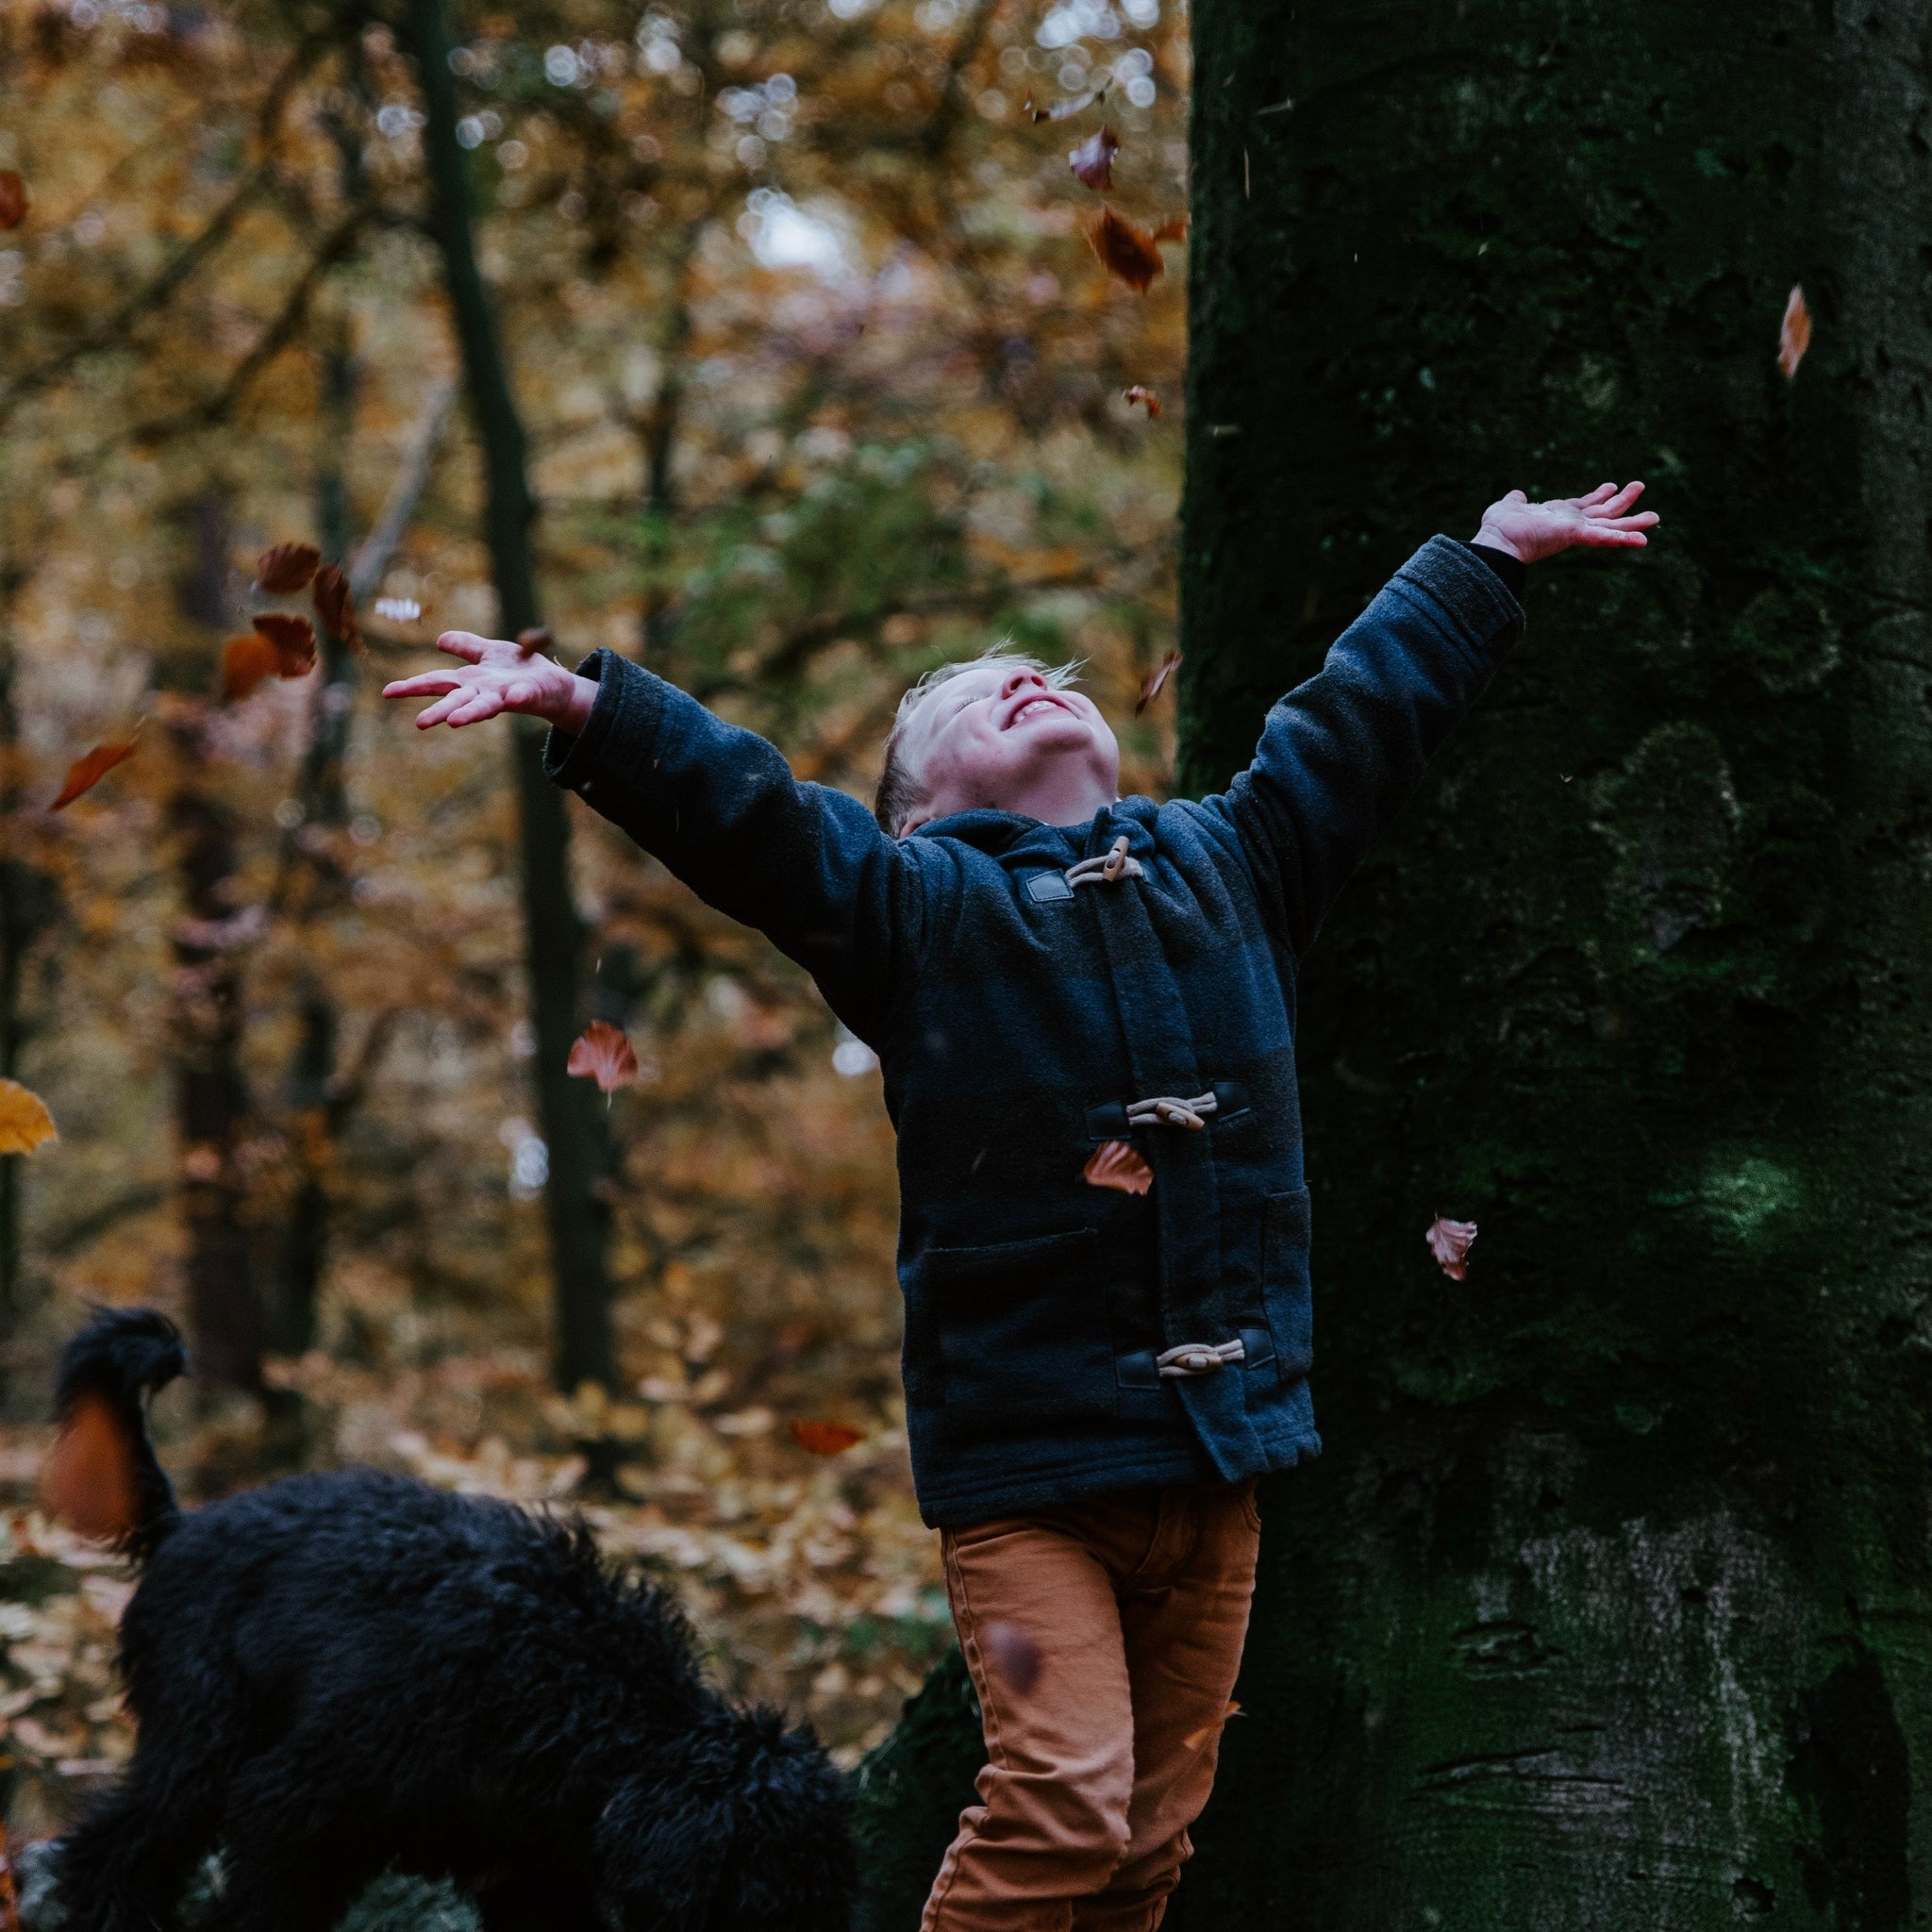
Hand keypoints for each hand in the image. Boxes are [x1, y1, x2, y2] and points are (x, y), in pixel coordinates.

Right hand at [381, 631, 597, 733]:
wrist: (554, 685)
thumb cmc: (520, 670)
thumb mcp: (490, 653)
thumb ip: (467, 648)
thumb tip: (440, 640)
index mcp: (471, 681)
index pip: (437, 683)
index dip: (412, 687)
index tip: (387, 693)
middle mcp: (483, 692)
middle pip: (456, 701)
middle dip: (438, 711)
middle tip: (419, 723)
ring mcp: (506, 696)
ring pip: (484, 706)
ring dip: (470, 713)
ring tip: (455, 721)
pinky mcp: (530, 695)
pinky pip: (523, 697)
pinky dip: (518, 697)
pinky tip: (513, 696)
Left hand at [1473, 481, 1657, 564]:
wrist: (1496, 543)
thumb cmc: (1499, 528)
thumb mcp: (1508, 506)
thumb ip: (1516, 500)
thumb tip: (1517, 495)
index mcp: (1558, 516)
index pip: (1583, 505)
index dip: (1598, 496)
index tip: (1611, 486)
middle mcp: (1570, 524)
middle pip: (1603, 513)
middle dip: (1622, 501)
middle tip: (1640, 486)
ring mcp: (1576, 530)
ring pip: (1611, 525)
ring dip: (1633, 522)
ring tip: (1655, 517)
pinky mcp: (1577, 535)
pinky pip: (1605, 537)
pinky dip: (1624, 539)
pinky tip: (1644, 540)